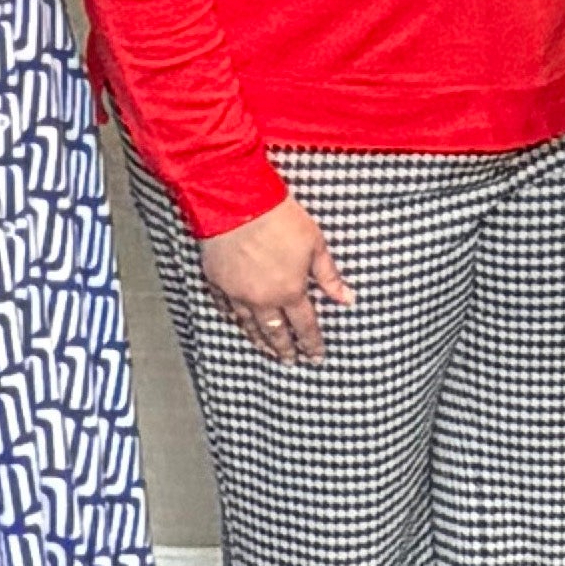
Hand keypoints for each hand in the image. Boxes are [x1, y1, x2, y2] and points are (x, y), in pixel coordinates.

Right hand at [202, 195, 355, 363]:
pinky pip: (226, 309)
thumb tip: (348, 299)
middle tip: (290, 362)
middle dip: (285, 349)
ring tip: (267, 351)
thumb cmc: (280, 219)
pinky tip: (239, 325)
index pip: (305, 326)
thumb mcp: (315, 244)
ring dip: (260, 341)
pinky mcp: (216, 282)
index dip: (312, 344)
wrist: (236, 202)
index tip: (317, 357)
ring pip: (249, 326)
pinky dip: (235, 320)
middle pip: (275, 332)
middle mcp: (262, 299)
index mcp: (290, 291)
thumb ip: (330, 276)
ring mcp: (237, 293)